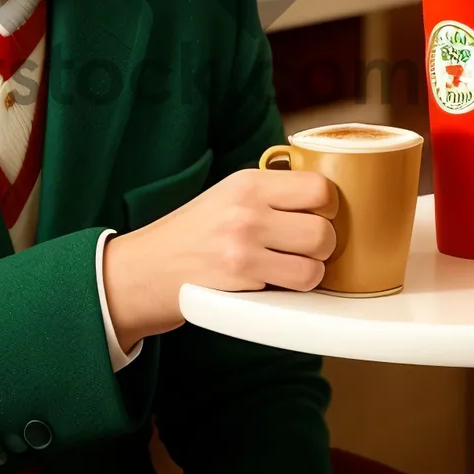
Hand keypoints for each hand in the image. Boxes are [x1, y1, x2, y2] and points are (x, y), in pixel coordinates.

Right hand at [101, 167, 338, 351]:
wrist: (145, 268)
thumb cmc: (192, 234)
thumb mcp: (226, 195)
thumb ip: (269, 192)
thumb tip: (324, 196)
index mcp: (247, 182)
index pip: (320, 187)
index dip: (327, 208)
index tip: (316, 217)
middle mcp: (247, 209)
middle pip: (325, 229)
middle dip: (322, 245)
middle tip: (302, 249)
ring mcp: (243, 246)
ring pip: (316, 264)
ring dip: (310, 272)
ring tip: (287, 268)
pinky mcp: (240, 281)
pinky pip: (295, 287)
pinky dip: (291, 291)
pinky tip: (271, 284)